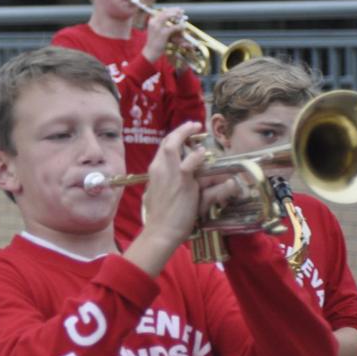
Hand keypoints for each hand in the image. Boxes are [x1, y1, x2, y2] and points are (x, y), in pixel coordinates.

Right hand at [140, 123, 217, 246]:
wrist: (161, 230)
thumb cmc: (160, 216)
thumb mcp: (158, 194)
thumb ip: (166, 182)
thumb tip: (173, 178)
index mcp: (154, 171)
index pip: (162, 148)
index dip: (174, 137)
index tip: (185, 134)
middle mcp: (159, 168)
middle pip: (167, 142)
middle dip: (180, 130)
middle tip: (193, 125)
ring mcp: (169, 174)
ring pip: (173, 145)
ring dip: (185, 134)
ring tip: (196, 128)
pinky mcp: (181, 182)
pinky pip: (188, 162)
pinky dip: (196, 155)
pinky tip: (202, 152)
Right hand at [142, 7, 185, 62]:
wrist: (150, 52)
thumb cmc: (154, 42)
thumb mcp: (156, 31)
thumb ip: (162, 24)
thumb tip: (172, 19)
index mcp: (152, 21)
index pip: (162, 12)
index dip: (171, 9)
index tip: (178, 9)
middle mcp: (154, 23)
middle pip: (166, 12)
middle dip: (175, 11)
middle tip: (182, 11)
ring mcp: (158, 28)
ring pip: (169, 16)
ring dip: (177, 16)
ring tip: (182, 17)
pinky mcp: (163, 34)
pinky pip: (174, 27)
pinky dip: (180, 26)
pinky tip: (184, 26)